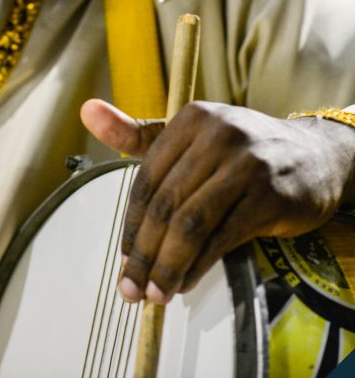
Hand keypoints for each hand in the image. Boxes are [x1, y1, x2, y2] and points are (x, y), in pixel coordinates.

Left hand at [80, 99, 354, 303]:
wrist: (313, 154)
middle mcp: (218, 136)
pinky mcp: (271, 196)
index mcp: (191, 119)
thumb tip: (87, 110)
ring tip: (155, 290)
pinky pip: (224, 236)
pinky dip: (200, 264)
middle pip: (166, 203)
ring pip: (191, 223)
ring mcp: (248, 165)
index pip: (148, 177)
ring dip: (168, 263)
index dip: (131, 221)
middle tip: (130, 284)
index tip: (123, 254)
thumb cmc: (237, 149)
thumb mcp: (188, 133)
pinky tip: (186, 280)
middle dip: (143, 250)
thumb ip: (136, 132)